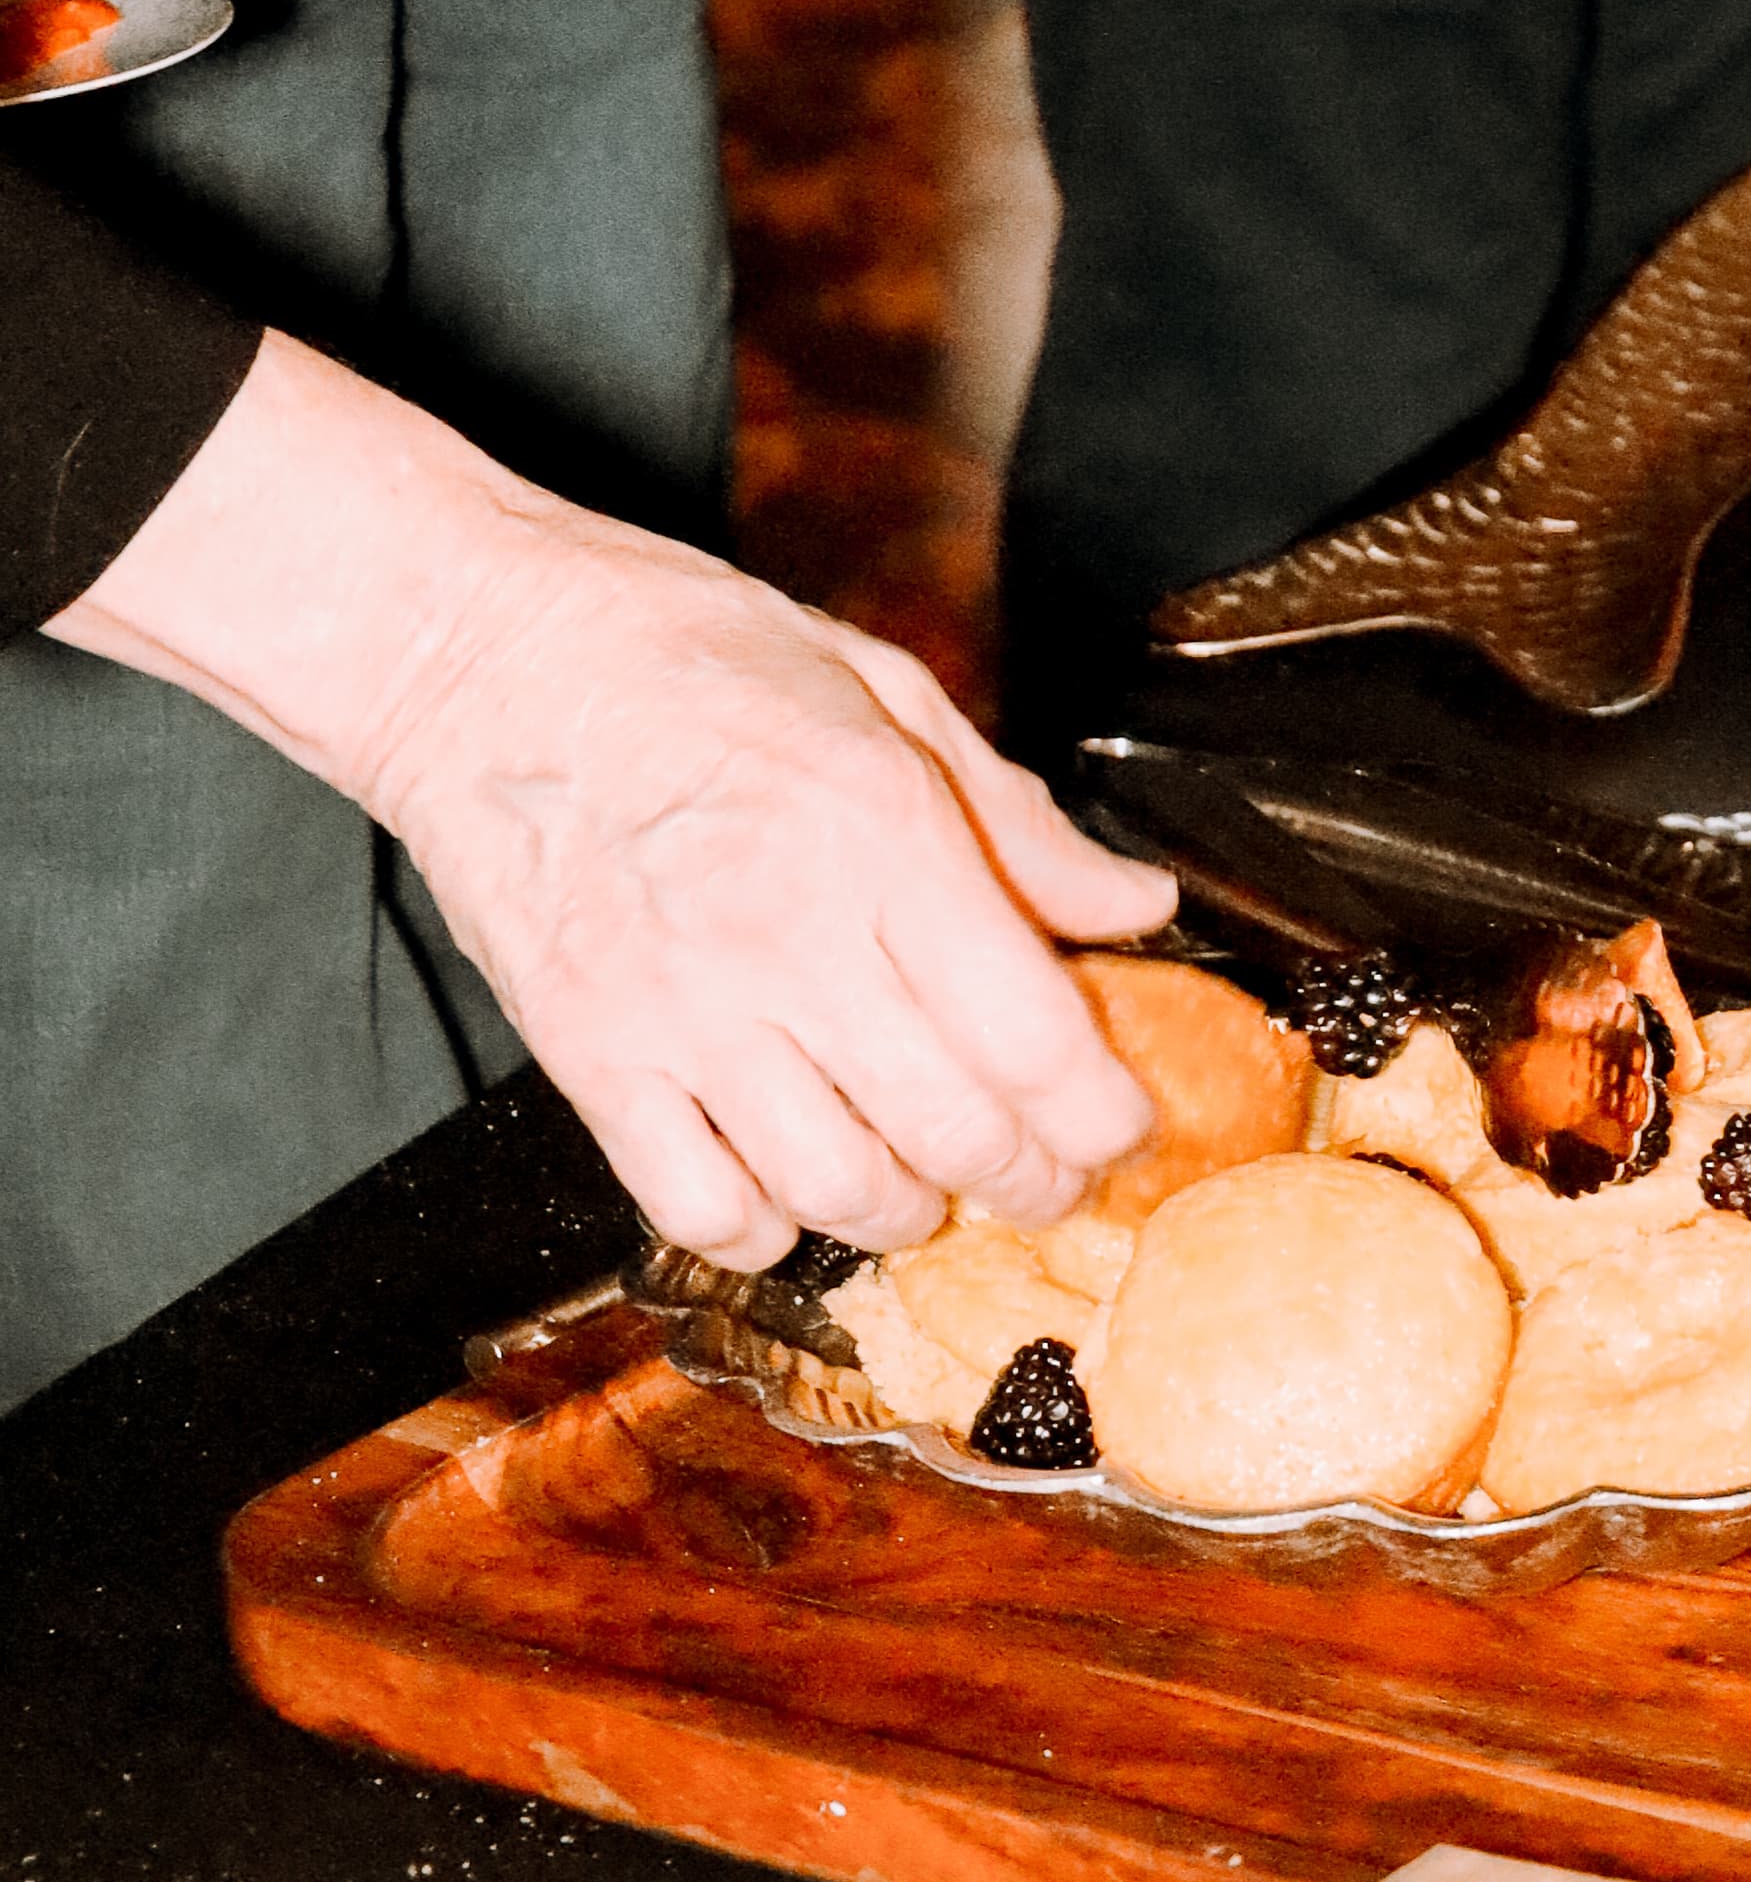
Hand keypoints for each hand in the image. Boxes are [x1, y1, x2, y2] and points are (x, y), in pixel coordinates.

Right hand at [54, 338, 1177, 1265]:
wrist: (484, 657)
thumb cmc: (689, 652)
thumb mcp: (885, 690)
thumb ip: (1016, 816)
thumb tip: (1135, 904)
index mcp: (878, 829)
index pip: (1028, 1033)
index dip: (1099, 1111)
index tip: (1124, 1122)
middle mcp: (789, 935)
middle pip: (954, 1131)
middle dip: (1033, 1181)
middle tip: (1054, 1175)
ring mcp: (682, 1010)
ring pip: (838, 1189)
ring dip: (912, 1211)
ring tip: (936, 1182)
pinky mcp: (589, 1059)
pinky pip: (698, 1206)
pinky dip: (767, 1229)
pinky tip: (796, 1190)